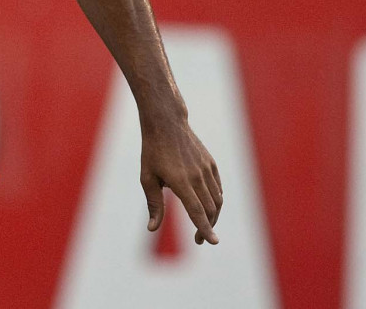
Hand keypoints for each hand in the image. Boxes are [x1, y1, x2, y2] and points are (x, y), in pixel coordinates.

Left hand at [139, 118, 221, 244]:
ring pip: (217, 200)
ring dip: (213, 216)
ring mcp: (206, 169)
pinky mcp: (211, 163)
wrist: (166, 122)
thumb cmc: (152, 150)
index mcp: (180, 181)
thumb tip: (152, 228)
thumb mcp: (147, 177)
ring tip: (204, 225)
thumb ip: (154, 204)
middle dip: (207, 227)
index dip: (205, 228)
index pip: (197, 211)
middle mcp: (197, 176)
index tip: (213, 242)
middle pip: (210, 209)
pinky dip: (217, 200)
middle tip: (199, 239)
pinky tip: (210, 207)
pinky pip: (218, 188)